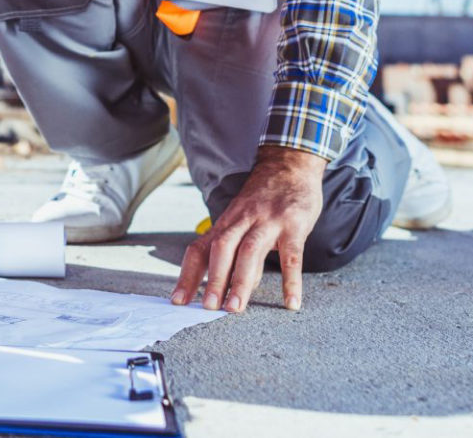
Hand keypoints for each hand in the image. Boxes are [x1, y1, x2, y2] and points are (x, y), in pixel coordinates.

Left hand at [172, 146, 324, 312]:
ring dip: (241, 281)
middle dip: (213, 278)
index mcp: (227, 222)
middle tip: (208, 307)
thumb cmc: (263, 197)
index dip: (187, 274)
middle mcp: (243, 220)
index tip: (178, 301)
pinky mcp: (294, 225)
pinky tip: (291, 303)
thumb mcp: (242, 216)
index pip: (200, 249)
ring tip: (236, 308)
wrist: (290, 163)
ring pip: (250, 251)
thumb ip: (235, 248)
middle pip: (222, 248)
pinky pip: (292, 256)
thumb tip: (229, 286)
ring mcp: (268, 221)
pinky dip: (291, 281)